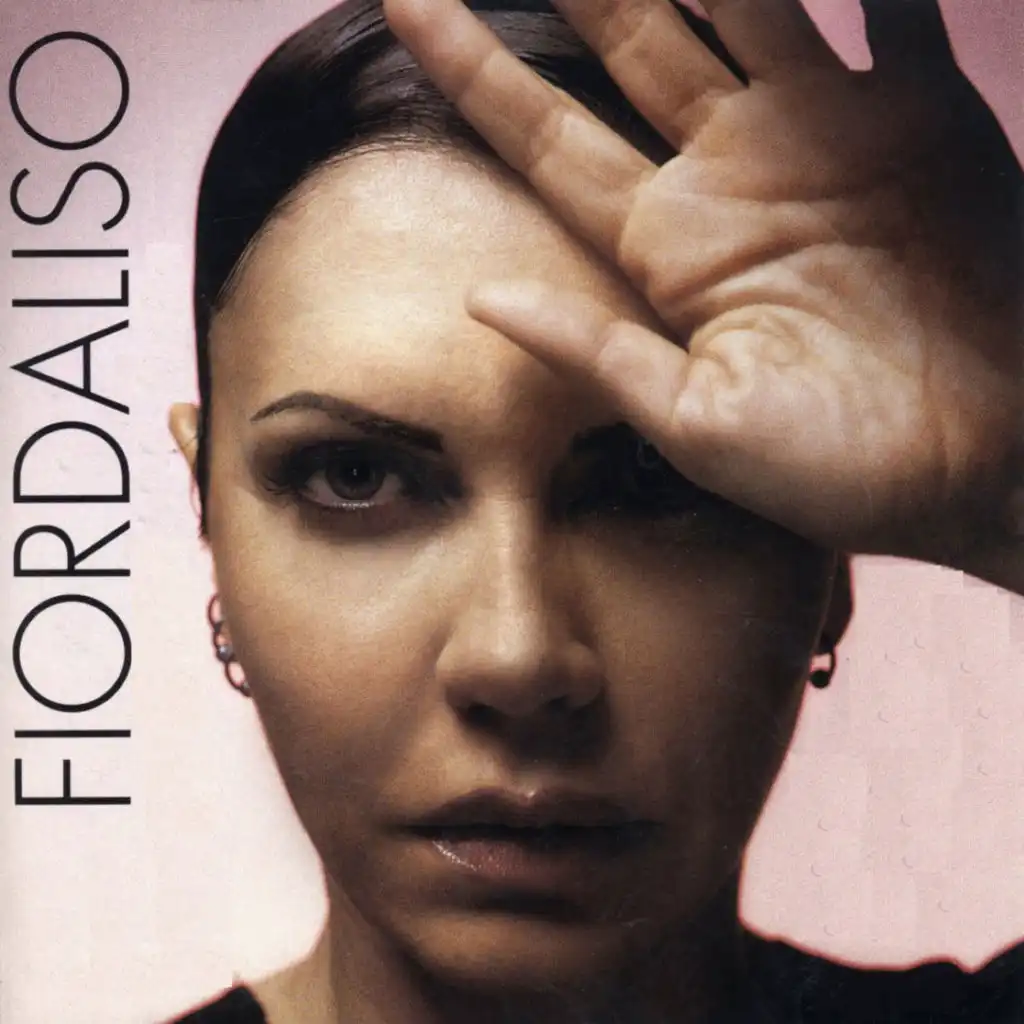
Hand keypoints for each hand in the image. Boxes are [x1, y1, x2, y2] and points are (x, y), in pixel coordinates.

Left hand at [383, 0, 1022, 564]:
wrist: (975, 465)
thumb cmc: (830, 469)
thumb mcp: (691, 422)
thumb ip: (591, 352)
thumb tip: (477, 300)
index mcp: (667, 247)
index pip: (545, 139)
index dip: (473, 69)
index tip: (403, 2)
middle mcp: (731, 177)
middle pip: (630, 45)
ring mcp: (824, 138)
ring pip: (747, 3)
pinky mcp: (921, 121)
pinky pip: (896, 11)